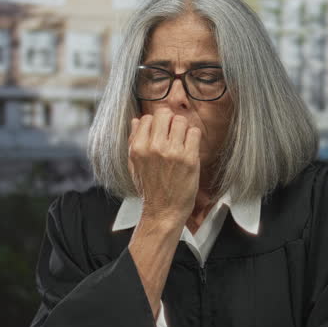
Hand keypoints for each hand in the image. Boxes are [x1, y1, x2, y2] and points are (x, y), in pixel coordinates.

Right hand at [128, 108, 201, 227]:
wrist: (163, 211)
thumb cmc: (149, 189)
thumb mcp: (134, 165)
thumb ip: (133, 141)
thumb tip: (136, 120)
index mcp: (138, 148)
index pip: (147, 118)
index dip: (155, 124)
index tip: (160, 133)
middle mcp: (154, 147)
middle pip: (165, 114)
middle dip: (170, 122)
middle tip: (173, 134)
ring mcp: (172, 152)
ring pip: (181, 121)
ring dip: (183, 129)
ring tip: (182, 141)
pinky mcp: (189, 158)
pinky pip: (194, 133)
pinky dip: (193, 137)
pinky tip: (190, 147)